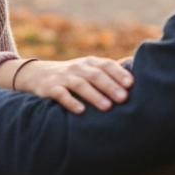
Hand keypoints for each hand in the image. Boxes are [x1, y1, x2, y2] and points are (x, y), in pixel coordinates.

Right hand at [14, 57, 131, 113]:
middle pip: (96, 75)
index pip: (106, 65)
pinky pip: (60, 94)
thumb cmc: (72, 75)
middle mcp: (78, 68)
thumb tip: (137, 69)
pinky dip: (71, 101)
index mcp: (90, 63)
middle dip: (110, 86)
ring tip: (107, 107)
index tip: (131, 84)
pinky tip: (80, 111)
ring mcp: (63, 77)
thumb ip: (109, 70)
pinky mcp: (50, 88)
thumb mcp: (89, 69)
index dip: (119, 73)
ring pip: (80, 84)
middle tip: (123, 98)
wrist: (37, 74)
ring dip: (94, 95)